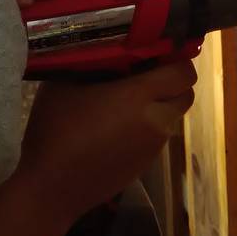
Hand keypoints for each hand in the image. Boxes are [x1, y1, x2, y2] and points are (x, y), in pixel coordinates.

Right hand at [0, 61, 196, 235]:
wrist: (50, 187)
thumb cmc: (55, 128)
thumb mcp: (66, 83)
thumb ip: (94, 62)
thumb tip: (109, 48)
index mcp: (139, 96)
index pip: (183, 73)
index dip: (177, 60)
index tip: (160, 52)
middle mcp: (155, 120)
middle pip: (185, 95)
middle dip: (173, 83)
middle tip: (147, 74)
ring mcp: (153, 146)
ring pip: (173, 116)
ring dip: (160, 105)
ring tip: (128, 100)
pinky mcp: (145, 165)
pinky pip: (158, 137)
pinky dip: (149, 126)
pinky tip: (118, 126)